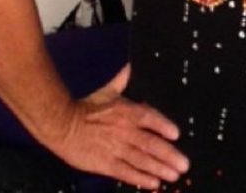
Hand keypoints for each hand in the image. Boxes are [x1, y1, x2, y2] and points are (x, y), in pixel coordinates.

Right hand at [50, 65, 189, 188]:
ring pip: (142, 160)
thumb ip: (123, 78)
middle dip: (169, 155)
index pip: (150, 118)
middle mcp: (124, 131)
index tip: (177, 134)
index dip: (164, 126)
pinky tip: (153, 184)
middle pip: (151, 144)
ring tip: (174, 175)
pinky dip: (140, 178)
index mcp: (126, 111)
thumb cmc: (86, 107)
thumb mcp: (108, 90)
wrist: (62, 124)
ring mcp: (115, 148)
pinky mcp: (104, 164)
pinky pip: (126, 173)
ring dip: (160, 169)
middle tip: (184, 164)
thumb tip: (130, 65)